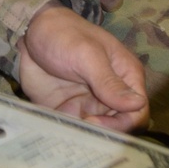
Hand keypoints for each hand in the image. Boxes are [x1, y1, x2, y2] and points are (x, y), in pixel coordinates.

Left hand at [19, 2, 148, 129]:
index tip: (94, 121)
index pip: (137, 112)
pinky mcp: (69, 111)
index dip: (122, 124)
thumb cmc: (64, 34)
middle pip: (120, 128)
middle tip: (78, 128)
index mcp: (126, 77)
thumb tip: (137, 105)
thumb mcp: (87, 54)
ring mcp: (90, 105)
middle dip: (102, 134)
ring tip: (66, 133)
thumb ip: (108, 81)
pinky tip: (55, 133)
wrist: (31, 31)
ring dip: (85, 137)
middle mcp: (112, 96)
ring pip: (97, 133)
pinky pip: (74, 130)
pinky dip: (67, 135)